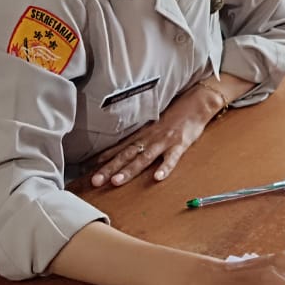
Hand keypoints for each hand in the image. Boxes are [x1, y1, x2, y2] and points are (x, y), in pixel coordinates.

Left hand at [90, 89, 219, 186]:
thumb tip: (124, 149)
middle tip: (95, 181)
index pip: (120, 148)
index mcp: (143, 135)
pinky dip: (165, 168)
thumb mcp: (154, 125)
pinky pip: (172, 158)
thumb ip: (141, 138)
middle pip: (127, 155)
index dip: (105, 159)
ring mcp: (164, 142)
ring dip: (130, 170)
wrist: (196, 103)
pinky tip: (158, 177)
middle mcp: (150, 138)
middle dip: (110, 169)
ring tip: (117, 181)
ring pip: (144, 158)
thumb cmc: (175, 116)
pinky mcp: (180, 145)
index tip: (88, 169)